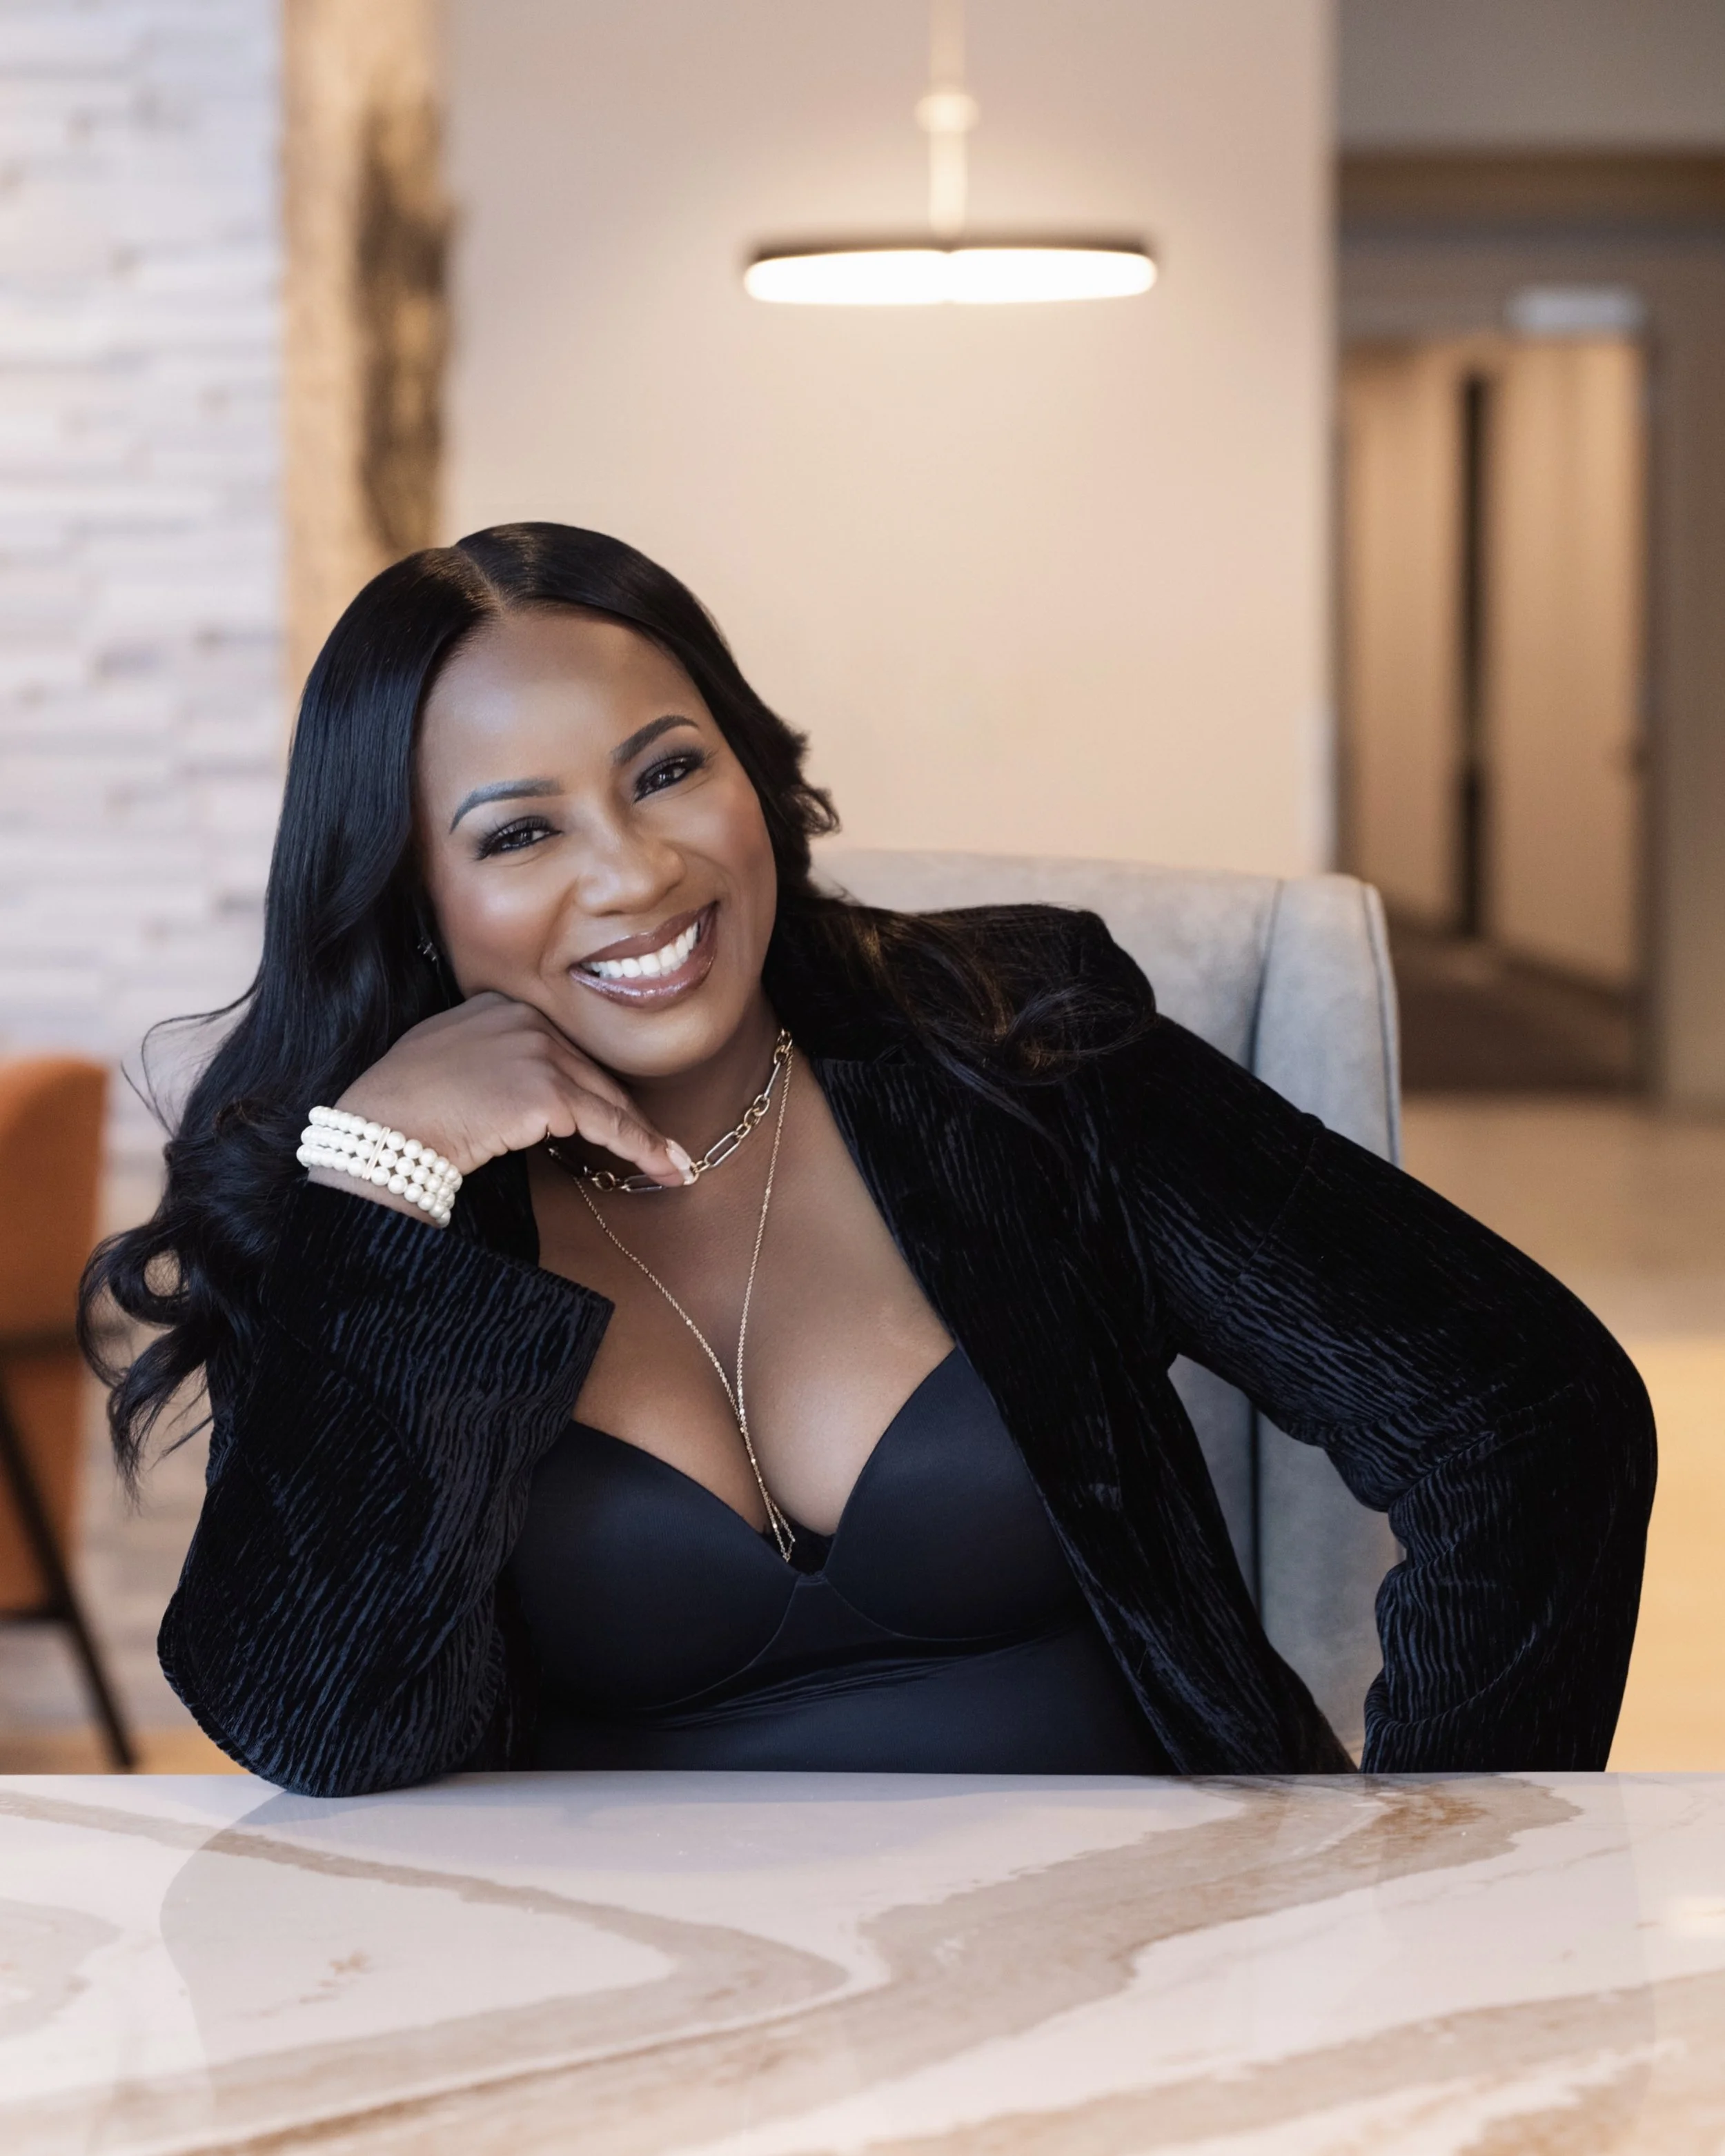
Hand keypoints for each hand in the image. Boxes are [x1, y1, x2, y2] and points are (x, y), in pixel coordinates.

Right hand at [310, 993, 691, 1214]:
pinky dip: (640, 1147)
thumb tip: (507, 1087)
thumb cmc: (398, 1104)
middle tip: (658, 1146)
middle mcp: (526, 1019)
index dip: (591, 1087)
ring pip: (606, 1100)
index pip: (562, 1050)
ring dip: (644, 1137)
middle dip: (625, 1113)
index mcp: (501, 1006)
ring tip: (674, 1166)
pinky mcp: (547, 1090)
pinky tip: (663, 1167)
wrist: (381, 1126)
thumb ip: (483, 1055)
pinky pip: (607, 1125)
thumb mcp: (441, 1057)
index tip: (615, 1113)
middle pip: (590, 1072)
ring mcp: (539, 1051)